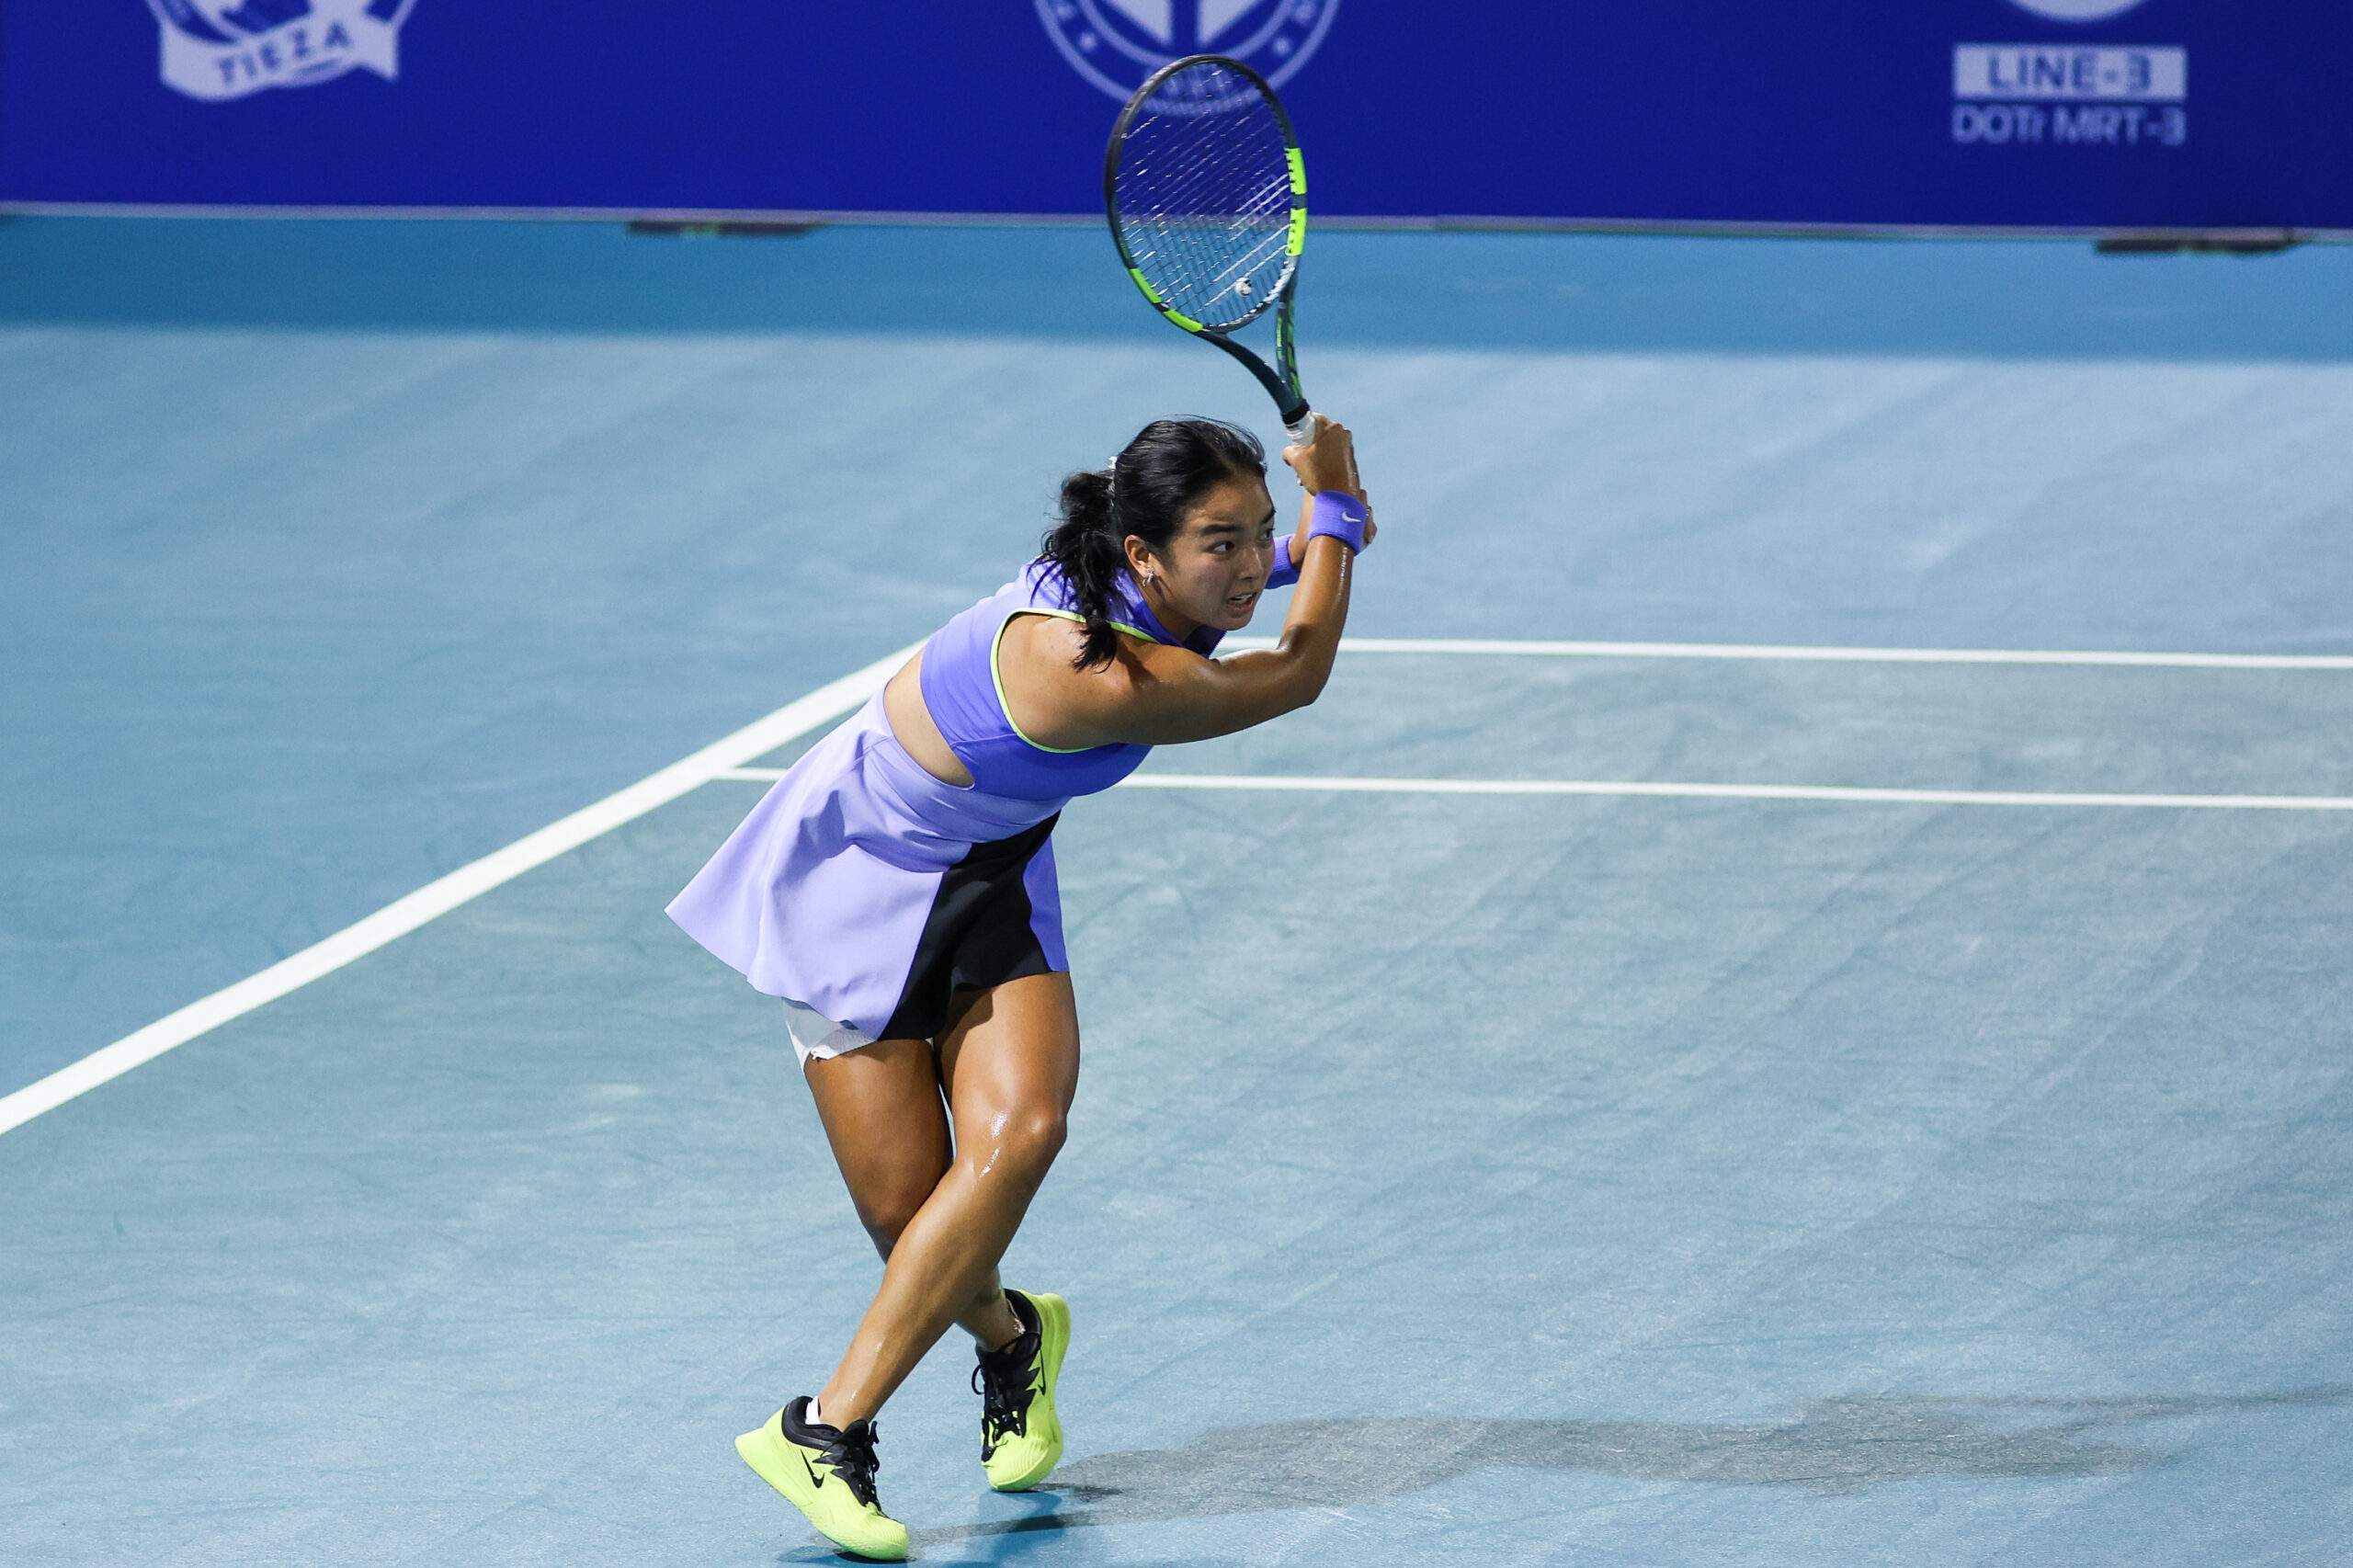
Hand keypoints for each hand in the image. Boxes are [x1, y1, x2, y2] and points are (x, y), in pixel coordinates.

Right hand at [1282, 414, 1373, 552]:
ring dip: (1317, 452)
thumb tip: (1288, 452)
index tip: (1296, 441)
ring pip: (1327, 442)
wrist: (1339, 496)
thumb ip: (1288, 450)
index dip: (1301, 428)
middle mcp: (1342, 432)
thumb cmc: (1319, 476)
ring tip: (1310, 468)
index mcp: (1329, 427)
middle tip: (1301, 457)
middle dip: (1309, 442)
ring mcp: (1348, 444)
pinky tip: (1319, 473)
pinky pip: (1334, 452)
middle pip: (1319, 431)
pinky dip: (1326, 459)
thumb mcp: (1296, 460)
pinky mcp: (1350, 456)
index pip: (1311, 418)